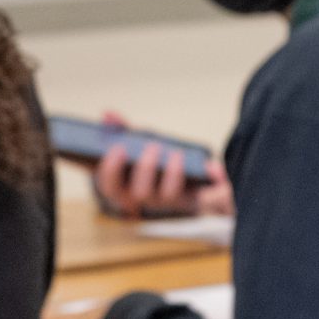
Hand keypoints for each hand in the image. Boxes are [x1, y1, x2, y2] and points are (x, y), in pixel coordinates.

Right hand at [95, 134, 231, 219]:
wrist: (202, 186)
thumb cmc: (160, 163)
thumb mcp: (140, 143)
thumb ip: (123, 130)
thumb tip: (108, 114)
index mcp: (126, 185)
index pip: (108, 185)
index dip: (109, 170)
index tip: (118, 148)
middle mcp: (143, 198)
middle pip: (133, 194)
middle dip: (141, 170)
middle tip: (151, 146)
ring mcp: (167, 202)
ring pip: (162, 197)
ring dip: (168, 174)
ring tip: (175, 152)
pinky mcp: (194, 203)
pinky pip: (201, 199)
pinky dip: (210, 179)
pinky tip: (211, 167)